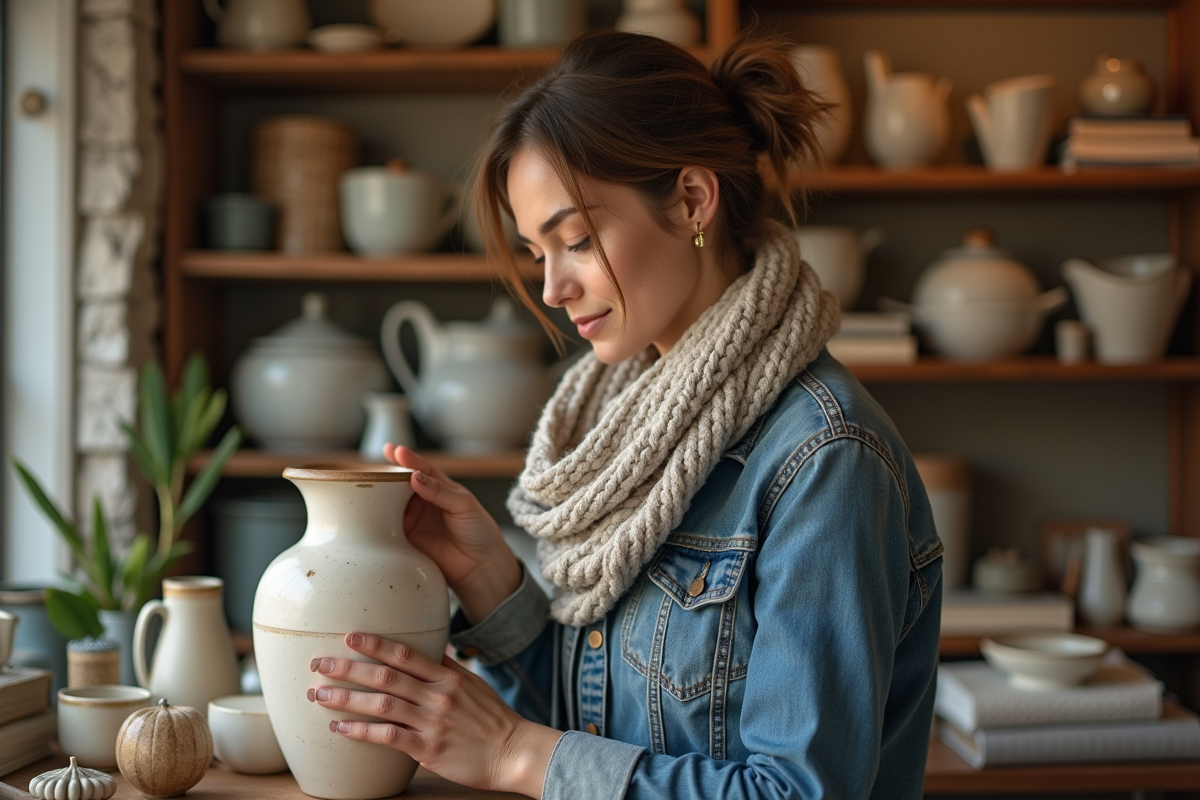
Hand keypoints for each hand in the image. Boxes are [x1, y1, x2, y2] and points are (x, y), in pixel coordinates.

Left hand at [309, 633, 561, 797]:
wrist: (513, 751)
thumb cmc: (491, 718)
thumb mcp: (472, 684)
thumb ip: (446, 667)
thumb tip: (429, 648)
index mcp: (447, 676)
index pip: (405, 653)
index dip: (375, 644)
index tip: (349, 636)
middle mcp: (437, 695)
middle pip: (385, 676)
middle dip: (348, 668)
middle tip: (318, 664)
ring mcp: (432, 722)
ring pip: (382, 704)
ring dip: (346, 698)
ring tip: (319, 695)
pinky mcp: (429, 749)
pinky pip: (389, 737)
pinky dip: (362, 732)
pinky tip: (340, 729)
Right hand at [384, 445, 521, 622]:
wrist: (479, 565)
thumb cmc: (478, 530)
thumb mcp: (463, 505)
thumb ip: (440, 491)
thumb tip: (415, 477)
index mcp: (439, 487)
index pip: (421, 469)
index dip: (407, 459)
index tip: (395, 450)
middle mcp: (423, 501)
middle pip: (400, 484)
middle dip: (386, 475)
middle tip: (374, 469)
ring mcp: (413, 519)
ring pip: (390, 504)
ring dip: (380, 496)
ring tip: (371, 489)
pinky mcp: (406, 539)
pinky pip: (388, 527)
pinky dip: (379, 520)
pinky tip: (372, 514)